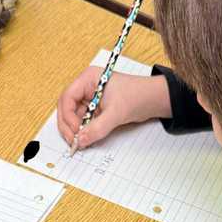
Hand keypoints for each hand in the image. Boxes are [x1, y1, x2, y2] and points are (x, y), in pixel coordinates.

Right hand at [57, 68, 171, 149]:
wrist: (154, 100)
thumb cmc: (138, 95)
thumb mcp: (116, 113)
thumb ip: (97, 128)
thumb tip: (81, 140)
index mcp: (88, 79)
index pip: (67, 97)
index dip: (68, 116)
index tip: (75, 131)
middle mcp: (86, 87)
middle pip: (66, 108)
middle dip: (68, 125)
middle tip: (73, 141)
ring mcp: (90, 99)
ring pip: (73, 116)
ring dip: (75, 130)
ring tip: (80, 142)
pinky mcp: (96, 109)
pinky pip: (83, 121)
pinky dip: (83, 131)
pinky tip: (86, 139)